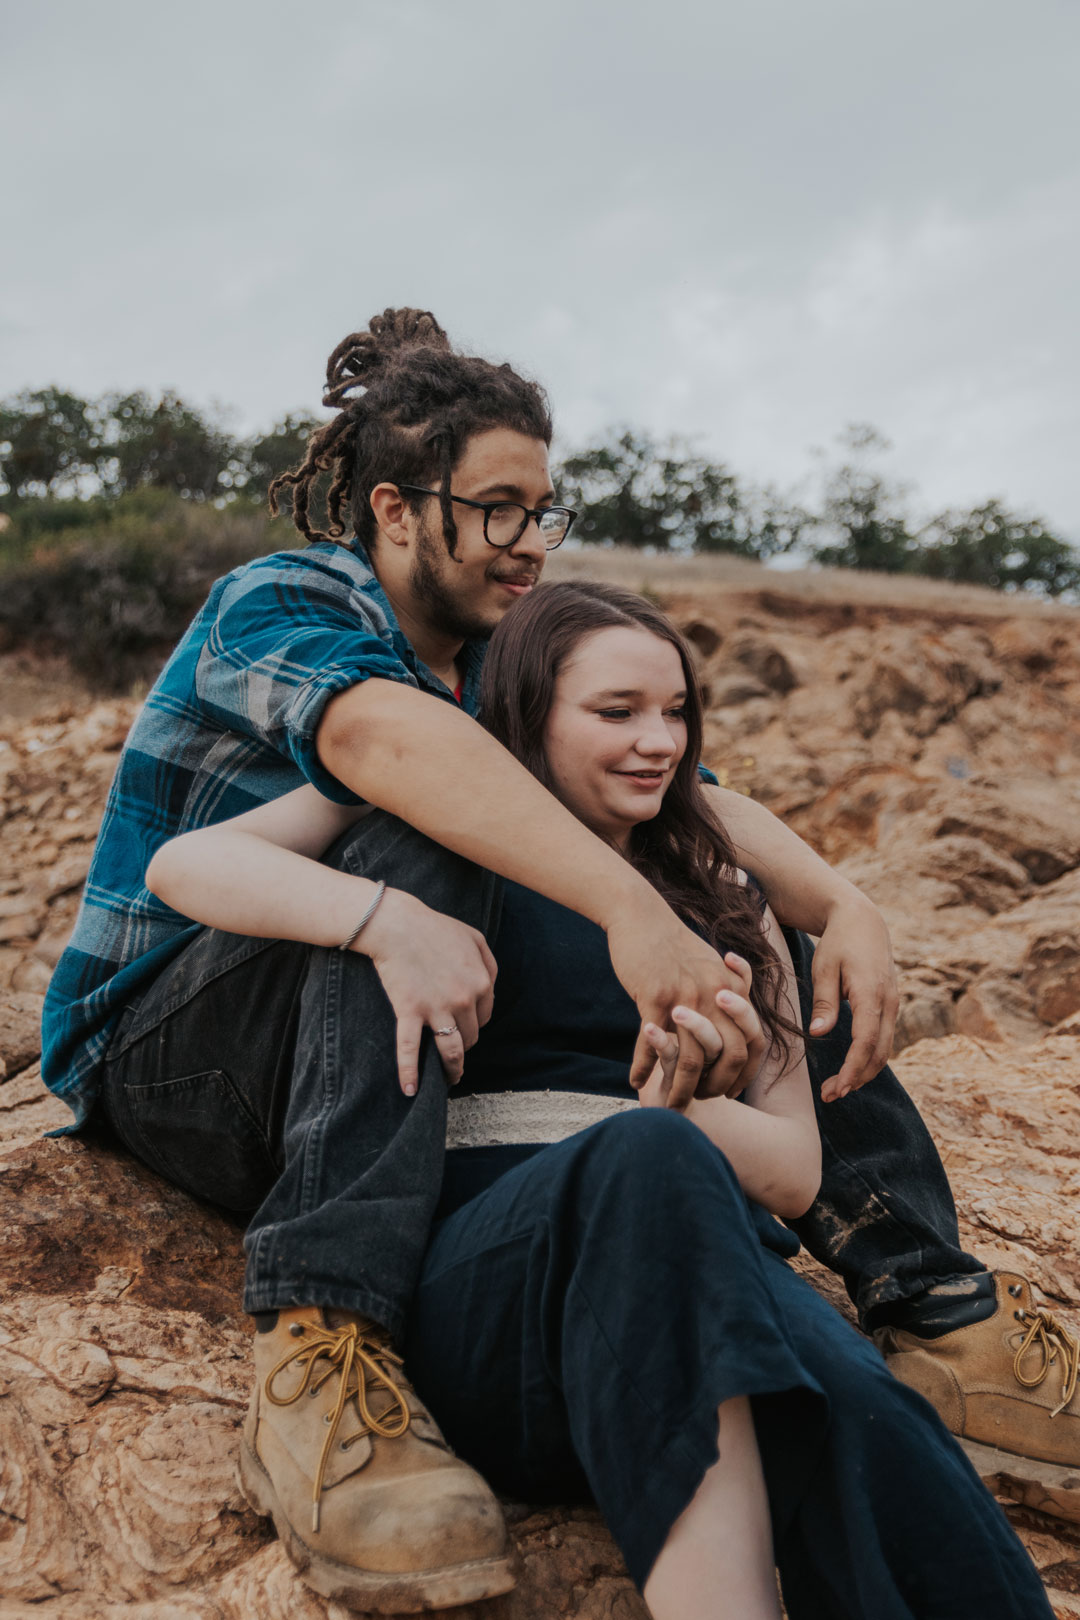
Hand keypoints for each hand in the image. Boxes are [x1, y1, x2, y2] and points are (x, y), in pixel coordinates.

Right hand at [361, 888, 496, 1095]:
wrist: (397, 924)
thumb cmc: (435, 927)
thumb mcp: (474, 937)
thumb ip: (490, 962)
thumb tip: (492, 987)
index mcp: (482, 981)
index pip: (485, 1016)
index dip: (475, 1024)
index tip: (465, 1027)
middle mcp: (463, 998)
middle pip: (470, 1036)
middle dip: (464, 1043)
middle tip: (454, 1048)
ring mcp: (436, 1008)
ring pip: (450, 1050)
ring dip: (452, 1068)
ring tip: (449, 1079)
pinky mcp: (409, 1012)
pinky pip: (409, 1049)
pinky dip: (409, 1073)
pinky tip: (410, 1090)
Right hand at [605, 896, 757, 1106]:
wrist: (640, 915)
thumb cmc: (672, 942)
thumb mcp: (710, 962)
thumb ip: (730, 985)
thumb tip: (736, 1009)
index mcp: (732, 990)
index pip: (752, 1042)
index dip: (744, 1072)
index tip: (730, 1091)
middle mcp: (715, 994)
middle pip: (725, 1056)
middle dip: (714, 1086)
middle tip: (698, 1101)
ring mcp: (685, 996)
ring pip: (687, 1057)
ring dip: (677, 1087)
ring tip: (666, 1103)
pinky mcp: (654, 995)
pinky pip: (651, 1043)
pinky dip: (643, 1067)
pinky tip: (637, 1080)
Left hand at [810, 894, 897, 1100]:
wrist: (863, 921)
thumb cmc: (839, 942)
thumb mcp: (825, 967)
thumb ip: (824, 1001)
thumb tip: (819, 1033)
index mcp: (871, 994)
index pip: (865, 1042)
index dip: (852, 1069)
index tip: (836, 1089)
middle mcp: (889, 1003)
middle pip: (879, 1053)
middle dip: (856, 1078)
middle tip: (830, 1096)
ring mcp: (893, 1005)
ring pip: (885, 1049)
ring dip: (864, 1072)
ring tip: (836, 1088)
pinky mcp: (891, 1005)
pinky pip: (884, 1039)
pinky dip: (870, 1058)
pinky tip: (851, 1067)